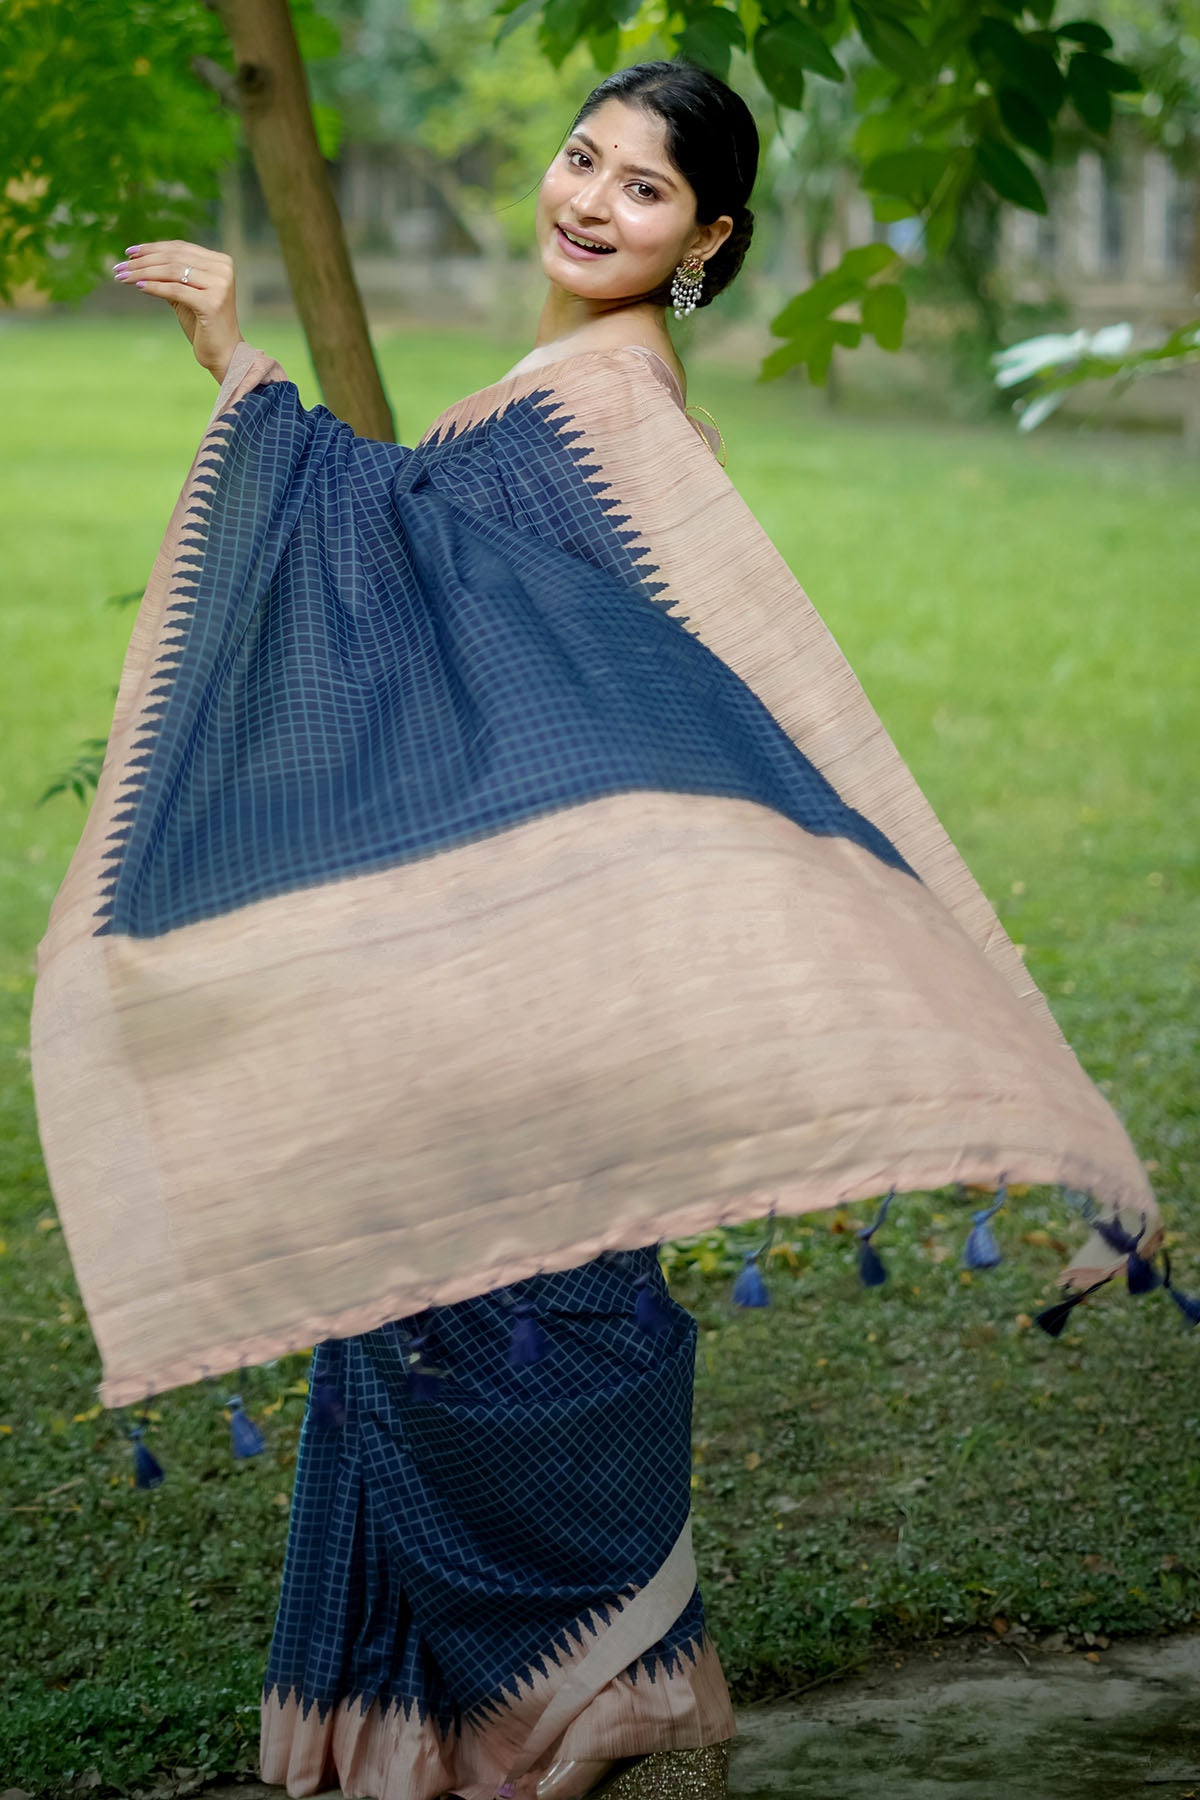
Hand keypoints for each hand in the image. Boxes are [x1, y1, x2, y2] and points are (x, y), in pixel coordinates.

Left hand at [112, 239, 243, 382]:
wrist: (225, 354)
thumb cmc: (203, 324)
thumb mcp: (186, 294)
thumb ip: (170, 276)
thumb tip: (137, 259)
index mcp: (220, 262)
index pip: (179, 248)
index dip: (152, 248)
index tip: (129, 253)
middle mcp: (222, 270)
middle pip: (173, 257)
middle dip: (142, 261)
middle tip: (119, 267)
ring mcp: (219, 286)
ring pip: (172, 271)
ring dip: (143, 273)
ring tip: (122, 277)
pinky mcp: (212, 303)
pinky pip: (175, 290)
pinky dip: (154, 287)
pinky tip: (139, 286)